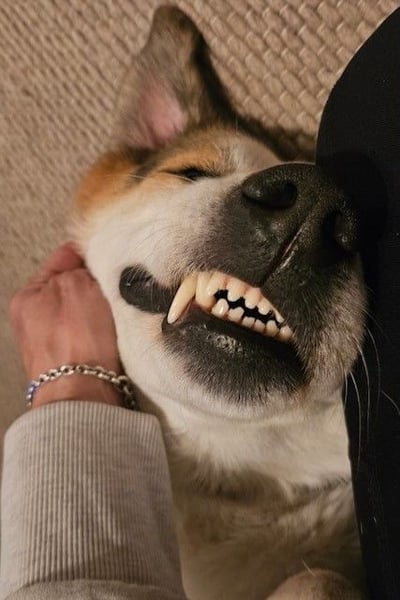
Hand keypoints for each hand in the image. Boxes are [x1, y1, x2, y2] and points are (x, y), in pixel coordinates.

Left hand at [9, 243, 121, 407]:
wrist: (85, 391)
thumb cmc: (75, 339)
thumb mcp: (76, 284)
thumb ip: (81, 268)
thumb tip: (91, 270)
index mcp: (29, 296)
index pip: (63, 259)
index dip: (89, 252)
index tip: (111, 250)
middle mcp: (38, 320)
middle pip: (76, 286)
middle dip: (98, 283)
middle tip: (117, 281)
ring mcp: (57, 342)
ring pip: (90, 310)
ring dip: (106, 307)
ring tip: (119, 307)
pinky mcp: (78, 360)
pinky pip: (98, 333)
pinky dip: (110, 328)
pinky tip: (119, 328)